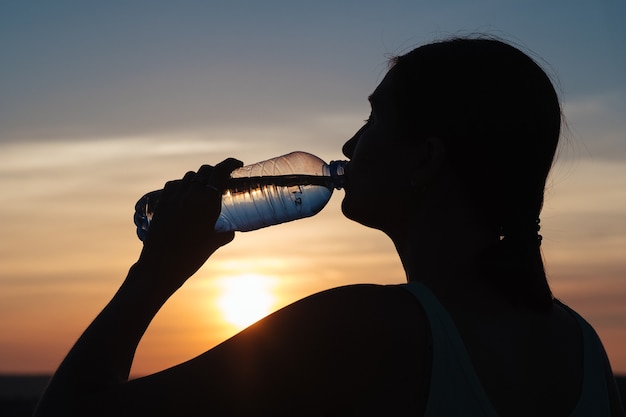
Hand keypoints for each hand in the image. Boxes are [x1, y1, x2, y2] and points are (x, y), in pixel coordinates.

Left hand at [136, 158, 243, 289]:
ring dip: (199, 177)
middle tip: (222, 177)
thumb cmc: (192, 256)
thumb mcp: (216, 242)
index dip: (230, 164)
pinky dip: (182, 184)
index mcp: (207, 201)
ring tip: (204, 186)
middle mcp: (190, 193)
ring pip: (188, 177)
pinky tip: (185, 192)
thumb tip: (233, 226)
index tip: (237, 164)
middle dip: (215, 170)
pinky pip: (173, 185)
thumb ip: (227, 230)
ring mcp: (173, 197)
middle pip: (204, 171)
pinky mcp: (161, 203)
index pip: (220, 172)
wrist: (162, 266)